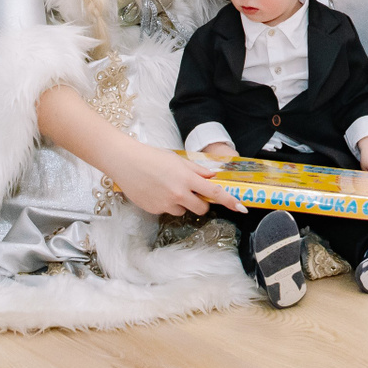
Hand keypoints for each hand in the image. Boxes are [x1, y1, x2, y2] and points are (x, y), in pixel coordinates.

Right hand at [106, 140, 243, 216]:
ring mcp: (166, 204)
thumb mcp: (177, 160)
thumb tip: (212, 177)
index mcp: (187, 178)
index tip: (241, 207)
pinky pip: (168, 211)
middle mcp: (179, 194)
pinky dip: (166, 204)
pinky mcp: (155, 210)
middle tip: (192, 193)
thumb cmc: (152, 157)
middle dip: (201, 204)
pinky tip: (156, 191)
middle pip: (202, 209)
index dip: (229, 201)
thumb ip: (197, 170)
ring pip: (184, 210)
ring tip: (167, 188)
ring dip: (181, 203)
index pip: (214, 193)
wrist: (126, 162)